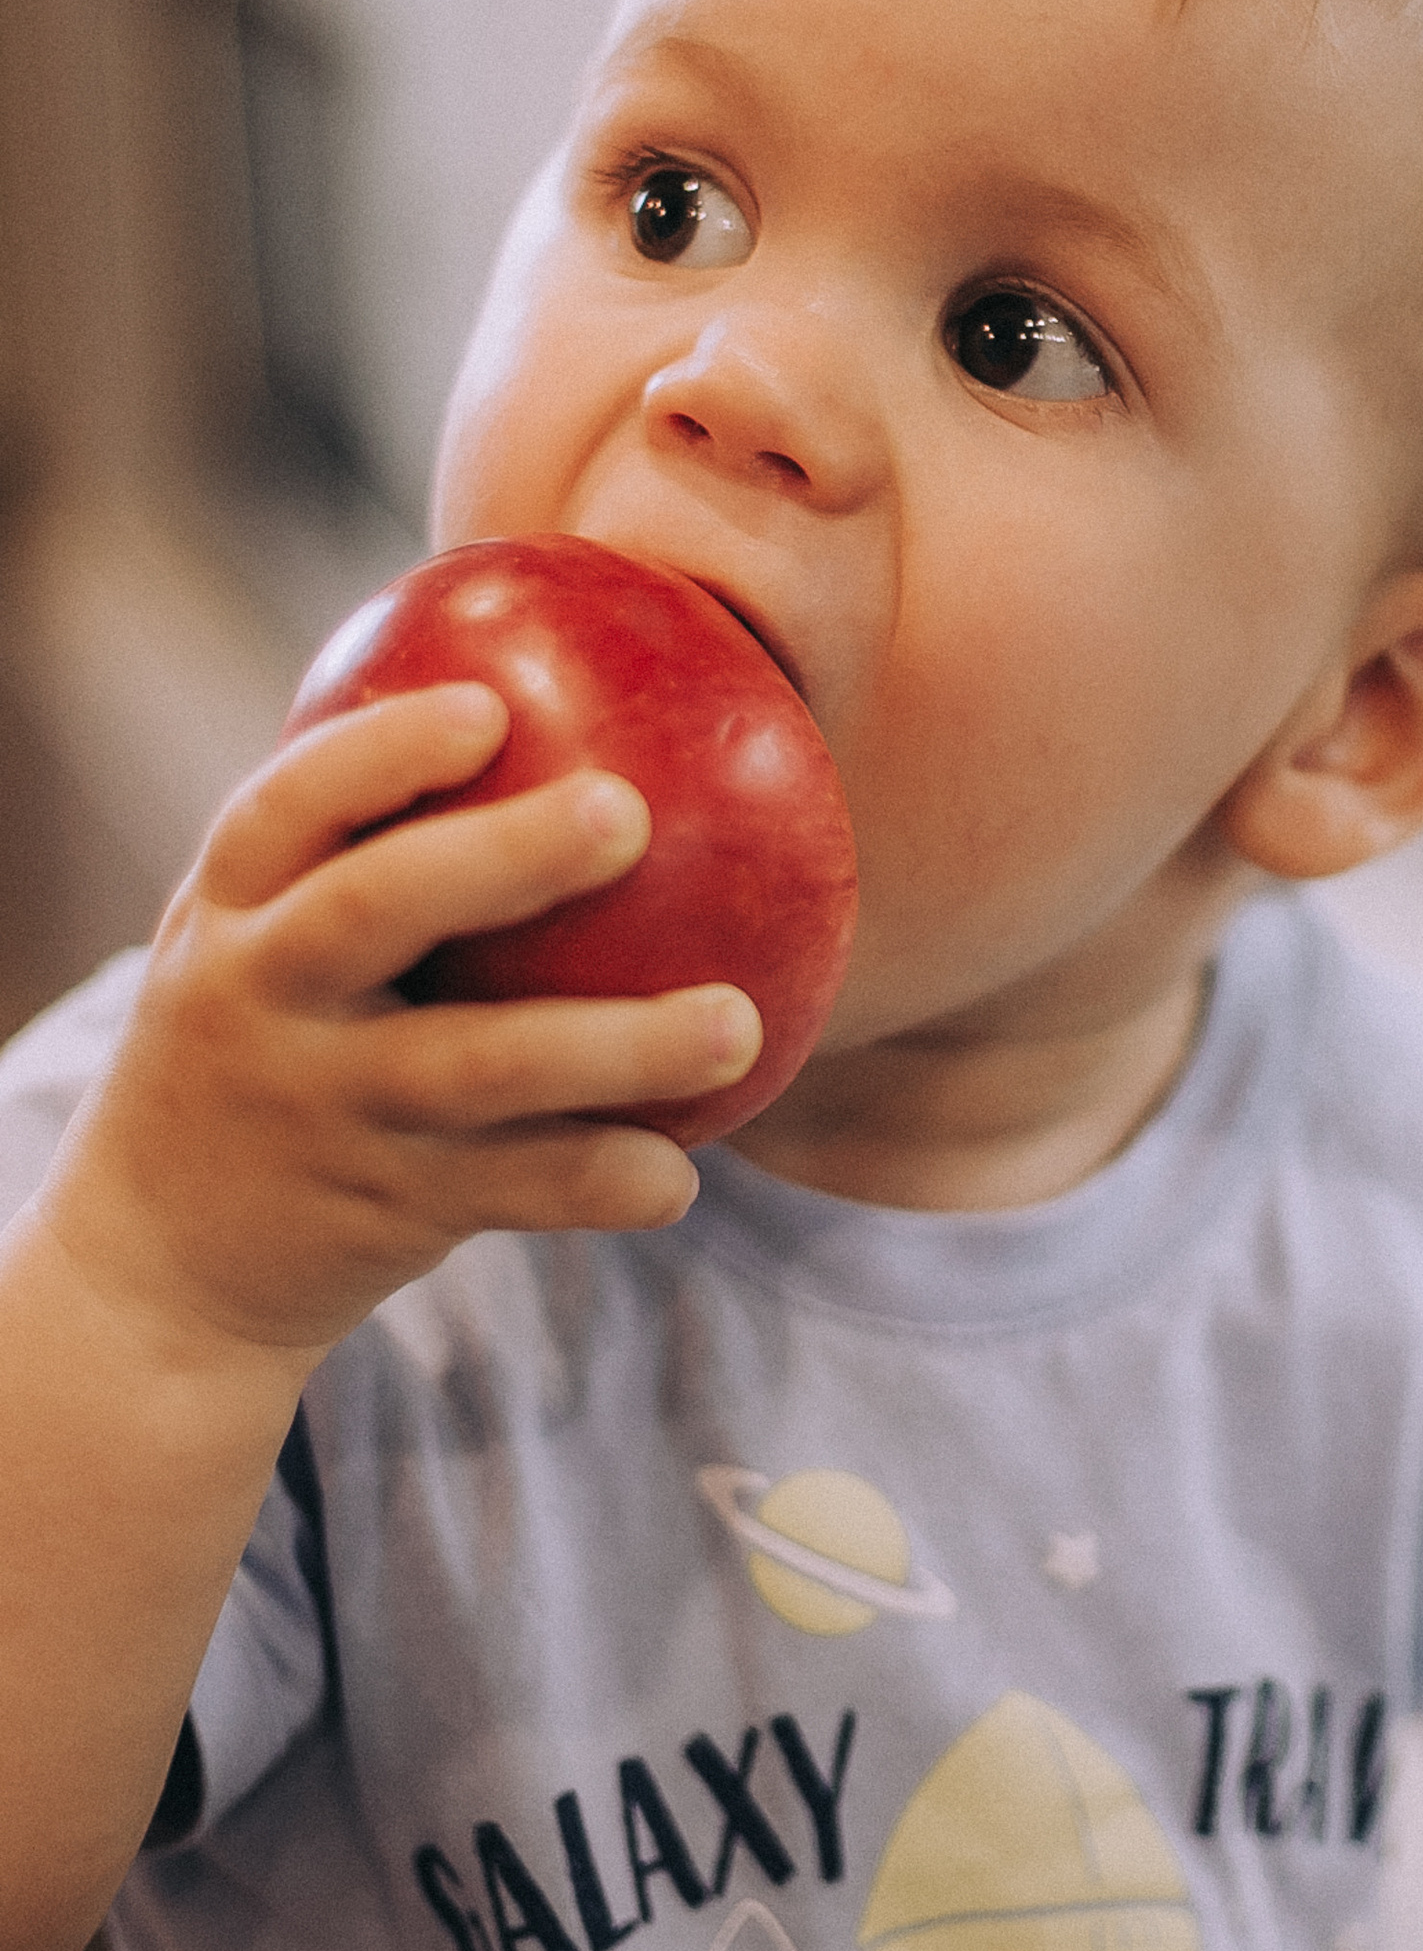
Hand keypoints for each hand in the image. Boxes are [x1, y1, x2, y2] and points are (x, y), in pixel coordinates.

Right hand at [33, 681, 762, 1373]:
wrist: (156, 1263)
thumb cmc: (261, 1038)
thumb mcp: (261, 931)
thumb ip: (365, 837)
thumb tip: (548, 687)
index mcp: (230, 910)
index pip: (286, 806)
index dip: (379, 751)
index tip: (486, 704)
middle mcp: (262, 999)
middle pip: (372, 912)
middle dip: (497, 856)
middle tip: (626, 810)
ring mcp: (322, 1109)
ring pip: (474, 1070)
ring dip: (613, 1047)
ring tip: (738, 1024)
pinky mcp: (380, 1211)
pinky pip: (510, 1194)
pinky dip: (599, 1182)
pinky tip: (684, 1173)